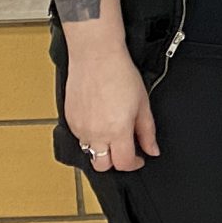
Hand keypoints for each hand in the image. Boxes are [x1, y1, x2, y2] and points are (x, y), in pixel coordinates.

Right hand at [64, 41, 157, 173]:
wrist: (96, 56)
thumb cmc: (120, 74)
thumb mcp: (143, 104)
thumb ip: (147, 131)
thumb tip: (152, 149)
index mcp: (116, 131)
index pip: (124, 163)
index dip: (135, 163)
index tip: (140, 157)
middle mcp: (96, 133)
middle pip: (102, 166)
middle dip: (115, 162)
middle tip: (125, 148)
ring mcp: (80, 128)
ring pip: (89, 152)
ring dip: (101, 148)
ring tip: (111, 131)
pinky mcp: (69, 119)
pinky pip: (79, 137)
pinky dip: (90, 136)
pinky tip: (99, 120)